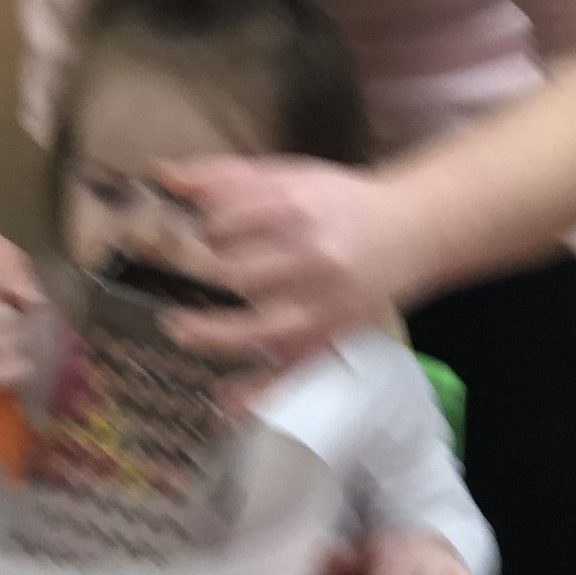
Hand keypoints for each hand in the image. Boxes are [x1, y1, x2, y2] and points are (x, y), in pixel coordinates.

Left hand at [155, 157, 432, 364]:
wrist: (411, 230)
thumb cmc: (338, 202)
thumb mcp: (288, 175)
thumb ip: (226, 176)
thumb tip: (165, 176)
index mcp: (296, 209)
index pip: (228, 222)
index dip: (198, 230)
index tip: (186, 232)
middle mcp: (310, 258)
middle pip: (237, 275)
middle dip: (199, 276)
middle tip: (175, 274)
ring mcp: (322, 304)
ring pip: (259, 328)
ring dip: (211, 333)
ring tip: (177, 328)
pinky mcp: (331, 337)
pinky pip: (291, 371)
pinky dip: (258, 391)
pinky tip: (224, 399)